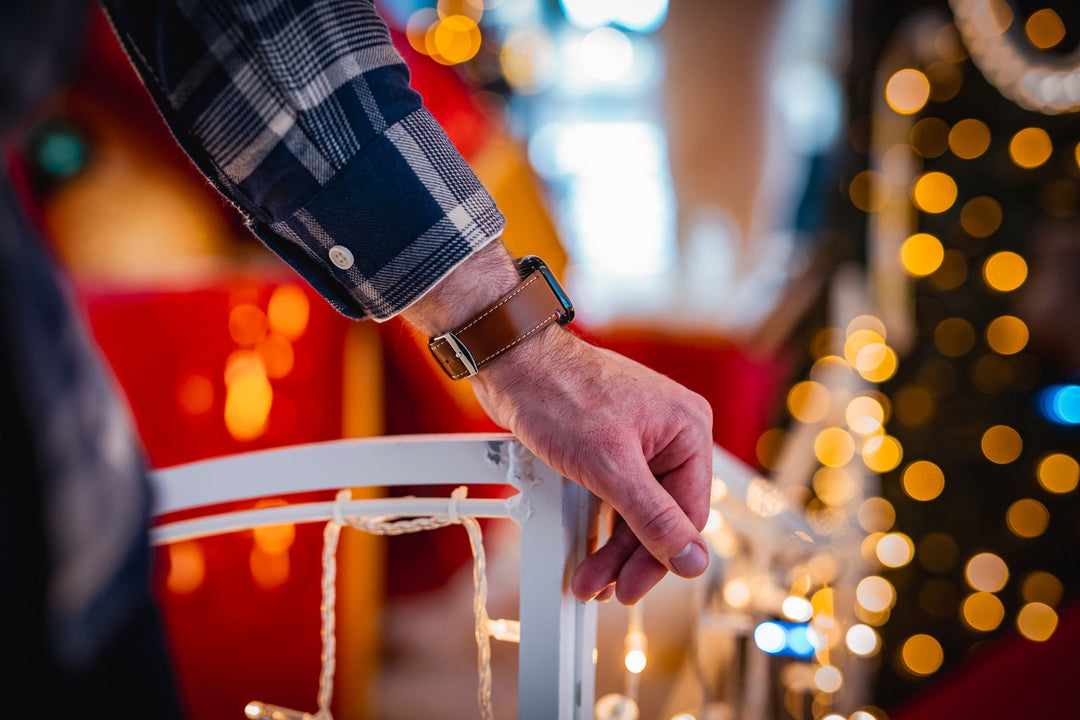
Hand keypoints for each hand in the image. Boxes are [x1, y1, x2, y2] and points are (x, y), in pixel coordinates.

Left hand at [472, 325, 712, 603]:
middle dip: (629, 556)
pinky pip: (617, 494)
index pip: (688, 513)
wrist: (513, 363)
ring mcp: (641, 440)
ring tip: (590, 579)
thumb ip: (654, 517)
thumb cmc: (560, 395)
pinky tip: (590, 551)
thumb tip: (692, 559)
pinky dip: (602, 523)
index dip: (661, 557)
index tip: (634, 588)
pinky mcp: (612, 444)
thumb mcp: (610, 466)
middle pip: (662, 515)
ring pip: (636, 509)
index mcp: (687, 431)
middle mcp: (671, 434)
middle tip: (606, 588)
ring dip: (612, 547)